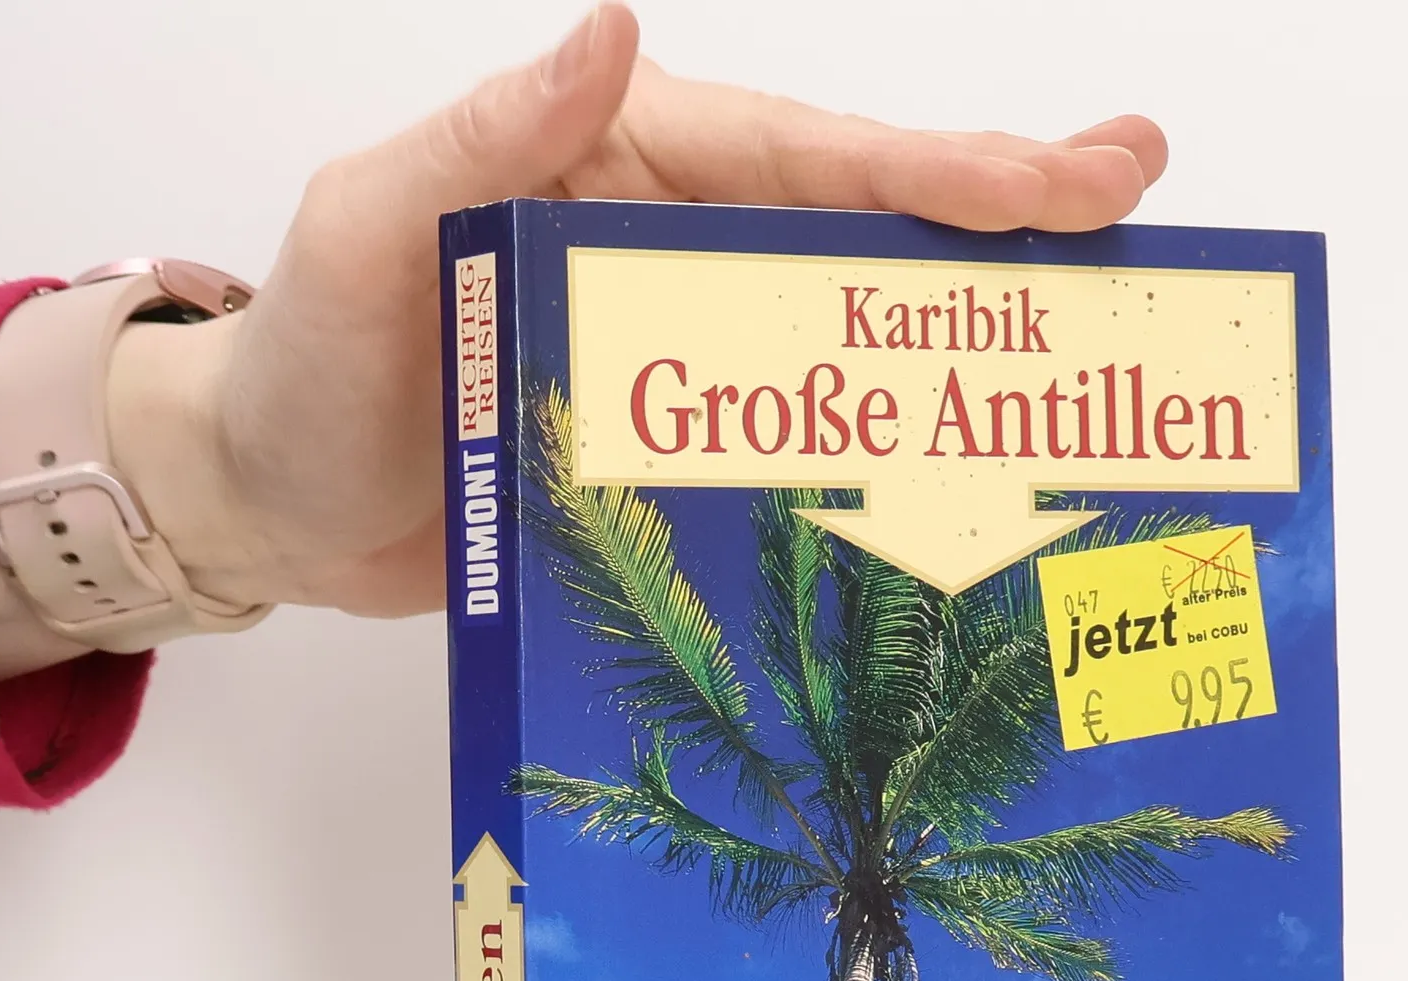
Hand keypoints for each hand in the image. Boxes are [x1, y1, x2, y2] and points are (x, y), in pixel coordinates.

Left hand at [108, 4, 1166, 620]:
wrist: (269, 505)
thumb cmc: (302, 367)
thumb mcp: (367, 230)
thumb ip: (485, 140)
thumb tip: (611, 27)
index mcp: (616, 168)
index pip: (802, 158)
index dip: (936, 170)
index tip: (1064, 178)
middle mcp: (669, 250)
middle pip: (860, 228)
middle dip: (1002, 214)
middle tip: (1138, 199)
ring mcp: (686, 356)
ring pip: (851, 329)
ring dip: (970, 326)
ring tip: (1100, 324)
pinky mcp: (680, 452)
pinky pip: (801, 436)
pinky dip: (887, 444)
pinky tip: (971, 465)